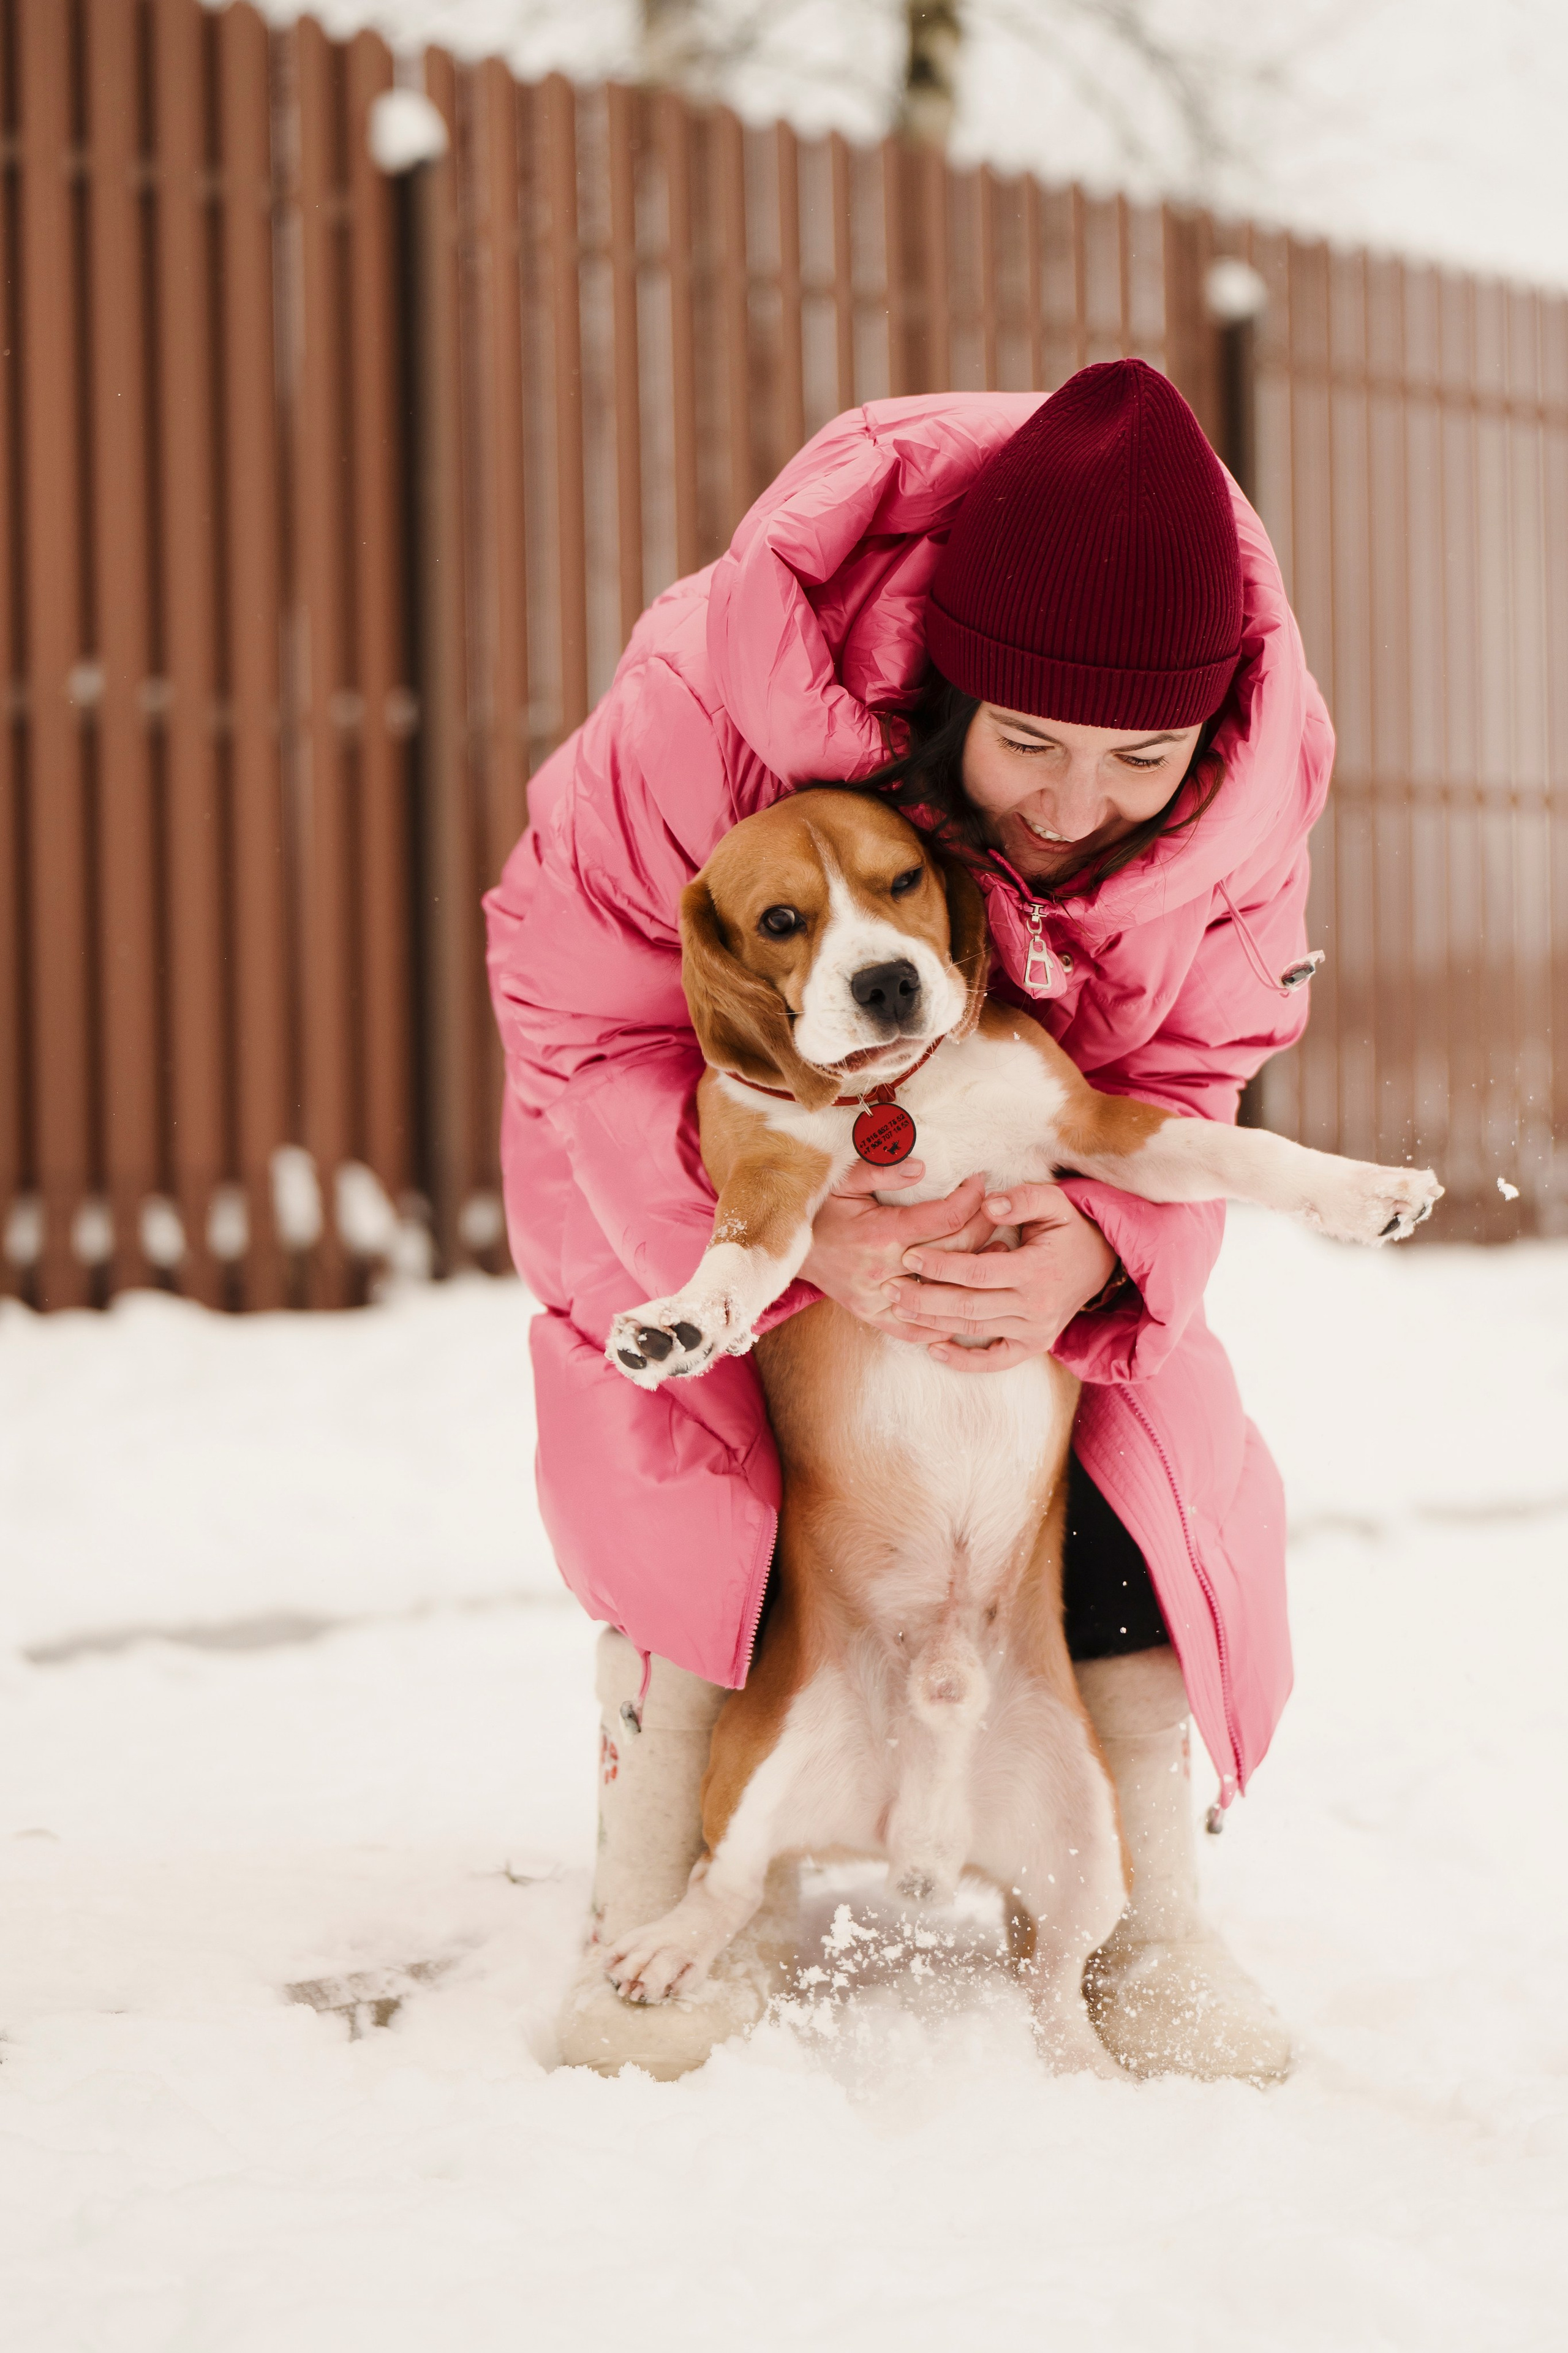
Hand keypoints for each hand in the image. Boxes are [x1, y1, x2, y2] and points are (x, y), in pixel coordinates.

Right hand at [800, 1161, 1002, 1343]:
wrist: (786, 1248)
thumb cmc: (818, 1209)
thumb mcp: (843, 1180)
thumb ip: (881, 1171)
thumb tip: (921, 1167)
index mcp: (881, 1234)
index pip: (944, 1217)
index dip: (971, 1198)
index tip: (982, 1182)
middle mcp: (884, 1270)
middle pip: (954, 1252)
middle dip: (984, 1226)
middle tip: (998, 1210)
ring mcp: (880, 1298)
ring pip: (944, 1291)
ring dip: (977, 1273)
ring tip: (1000, 1252)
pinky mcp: (872, 1316)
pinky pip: (915, 1329)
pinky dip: (943, 1322)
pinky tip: (968, 1304)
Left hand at [885, 1181, 1117, 1373]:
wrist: (1101, 1260)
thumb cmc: (1068, 1226)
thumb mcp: (1054, 1202)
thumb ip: (1023, 1199)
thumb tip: (989, 1205)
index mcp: (1037, 1270)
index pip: (977, 1271)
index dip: (940, 1266)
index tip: (909, 1256)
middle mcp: (1036, 1305)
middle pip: (968, 1306)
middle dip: (924, 1298)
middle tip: (889, 1287)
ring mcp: (1036, 1330)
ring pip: (974, 1330)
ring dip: (933, 1324)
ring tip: (898, 1309)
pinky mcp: (1034, 1345)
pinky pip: (996, 1361)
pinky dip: (964, 1361)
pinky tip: (933, 1350)